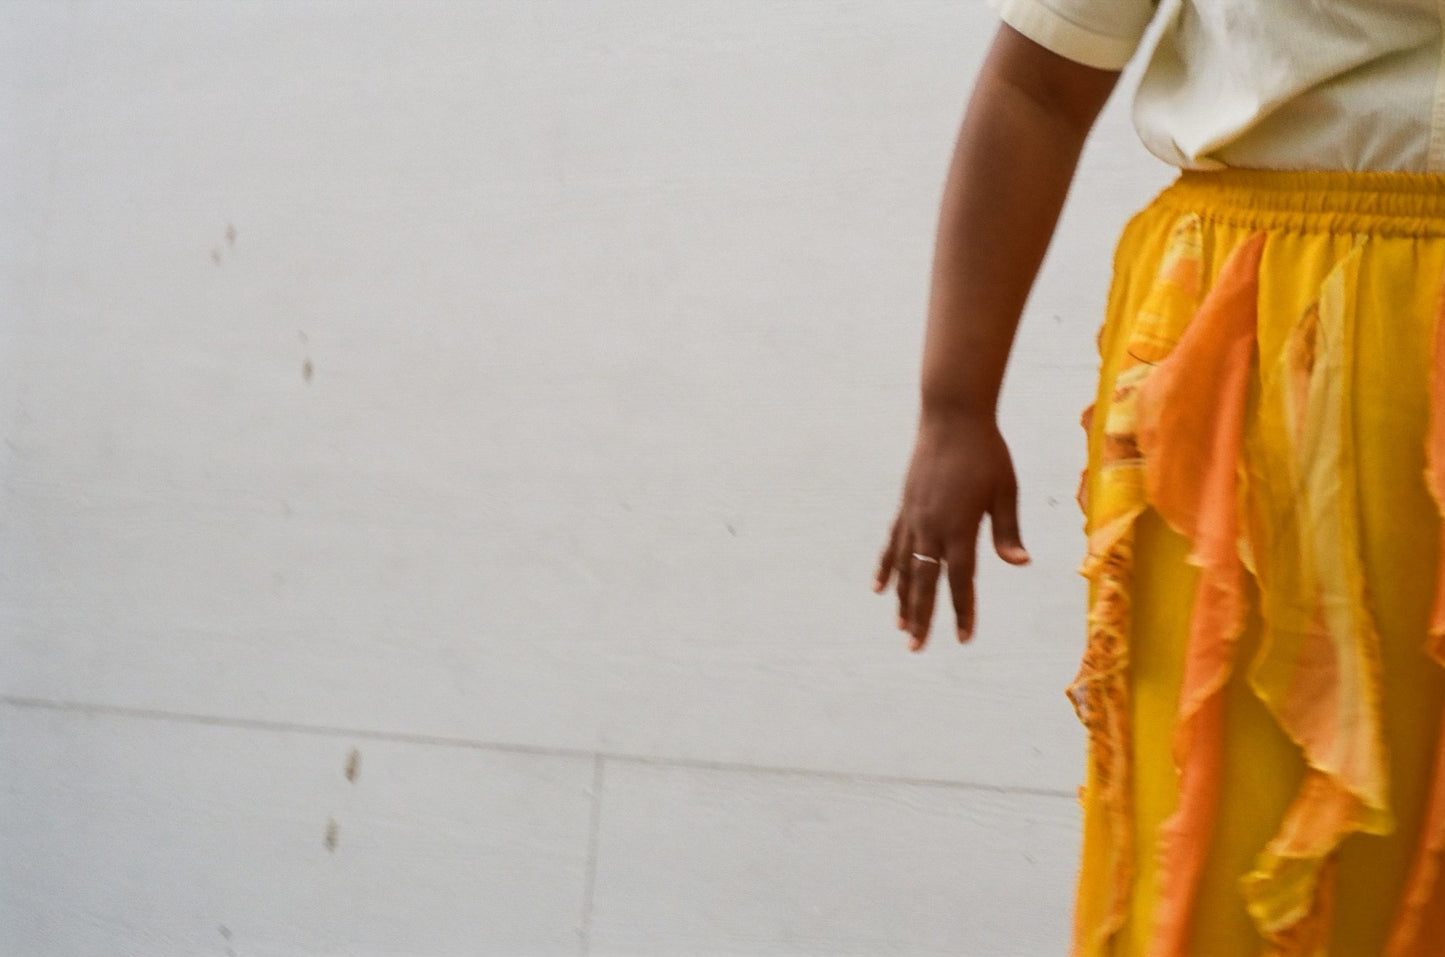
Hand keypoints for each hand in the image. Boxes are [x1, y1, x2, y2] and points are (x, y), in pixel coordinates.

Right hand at [873, 411, 1029, 650]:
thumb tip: (1020, 563)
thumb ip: (1007, 530)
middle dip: (922, 618)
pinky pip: (891, 545)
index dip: (962, 610)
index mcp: (959, 526)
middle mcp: (931, 527)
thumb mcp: (1005, 491)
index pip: (960, 579)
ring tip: (901, 629)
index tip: (963, 638)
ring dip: (902, 601)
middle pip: (924, 582)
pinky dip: (885, 569)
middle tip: (916, 648)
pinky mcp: (905, 508)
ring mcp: (913, 518)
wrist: (952, 418)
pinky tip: (878, 588)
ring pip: (903, 569)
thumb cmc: (987, 453)